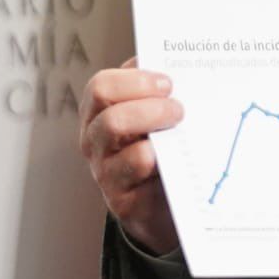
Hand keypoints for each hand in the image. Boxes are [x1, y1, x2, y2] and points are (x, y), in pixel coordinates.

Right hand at [78, 57, 183, 254]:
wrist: (166, 212)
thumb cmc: (164, 157)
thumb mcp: (159, 122)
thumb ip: (162, 95)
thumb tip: (181, 66)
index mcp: (102, 114)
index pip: (102, 84)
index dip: (135, 77)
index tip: (168, 82)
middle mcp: (96, 138)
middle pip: (105, 100)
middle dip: (147, 97)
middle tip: (178, 107)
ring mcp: (104, 168)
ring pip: (114, 127)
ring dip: (152, 118)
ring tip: (180, 125)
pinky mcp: (121, 197)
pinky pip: (135, 165)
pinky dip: (159, 156)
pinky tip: (178, 157)